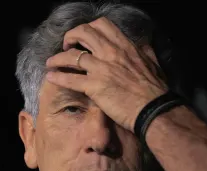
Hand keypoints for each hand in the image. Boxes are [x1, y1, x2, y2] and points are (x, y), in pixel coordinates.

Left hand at [45, 17, 167, 131]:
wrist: (153, 109)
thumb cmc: (155, 90)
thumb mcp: (153, 63)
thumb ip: (145, 51)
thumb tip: (143, 45)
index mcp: (124, 46)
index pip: (101, 25)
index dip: (87, 29)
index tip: (83, 38)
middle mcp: (110, 53)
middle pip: (83, 33)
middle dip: (70, 37)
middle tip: (66, 46)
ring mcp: (101, 69)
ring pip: (71, 56)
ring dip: (57, 58)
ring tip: (51, 63)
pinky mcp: (94, 87)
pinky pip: (70, 79)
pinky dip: (58, 77)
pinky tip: (51, 77)